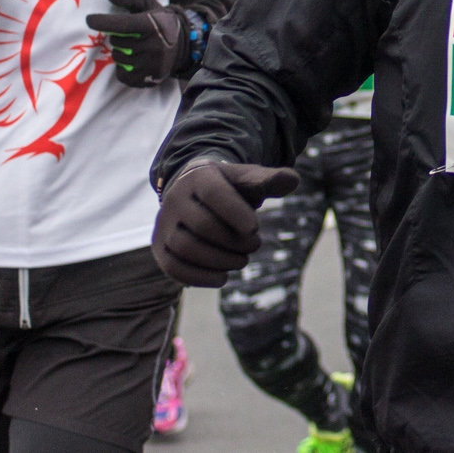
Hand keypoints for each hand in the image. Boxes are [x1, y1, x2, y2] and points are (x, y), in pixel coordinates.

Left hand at [86, 0, 189, 87]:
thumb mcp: (147, 4)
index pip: (123, 24)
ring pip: (118, 58)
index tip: (89, 19)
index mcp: (152, 25)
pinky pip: (122, 75)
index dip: (103, 22)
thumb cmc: (159, 21)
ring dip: (121, 53)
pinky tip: (134, 61)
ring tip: (134, 48)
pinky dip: (123, 69)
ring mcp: (150, 65)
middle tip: (130, 35)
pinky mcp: (147, 79)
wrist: (182, 46)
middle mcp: (152, 46)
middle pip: (117, 42)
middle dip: (118, 38)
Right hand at [152, 161, 300, 286]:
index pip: (213, 193)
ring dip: (219, 260)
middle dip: (234, 241)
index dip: (235, 212)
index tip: (254, 228)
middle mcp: (175, 199)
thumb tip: (293, 179)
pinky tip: (222, 277)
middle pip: (203, 225)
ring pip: (185, 248)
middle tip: (255, 245)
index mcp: (200, 177)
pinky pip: (173, 268)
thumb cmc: (230, 188)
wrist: (195, 193)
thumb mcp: (248, 180)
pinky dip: (200, 277)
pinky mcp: (160, 247)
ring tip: (242, 260)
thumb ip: (268, 180)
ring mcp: (164, 224)